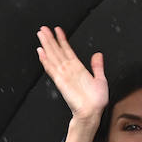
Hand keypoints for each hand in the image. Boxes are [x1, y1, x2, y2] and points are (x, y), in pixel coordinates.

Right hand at [36, 26, 106, 141]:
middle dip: (50, 39)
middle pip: (57, 51)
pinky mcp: (60, 81)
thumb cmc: (96, 101)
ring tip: (41, 34)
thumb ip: (97, 66)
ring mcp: (63, 75)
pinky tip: (41, 52)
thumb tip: (98, 55)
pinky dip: (45, 60)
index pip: (67, 50)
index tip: (58, 30)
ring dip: (46, 45)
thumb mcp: (101, 79)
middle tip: (43, 29)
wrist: (92, 113)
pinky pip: (51, 69)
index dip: (62, 40)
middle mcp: (69, 70)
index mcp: (78, 69)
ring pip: (53, 56)